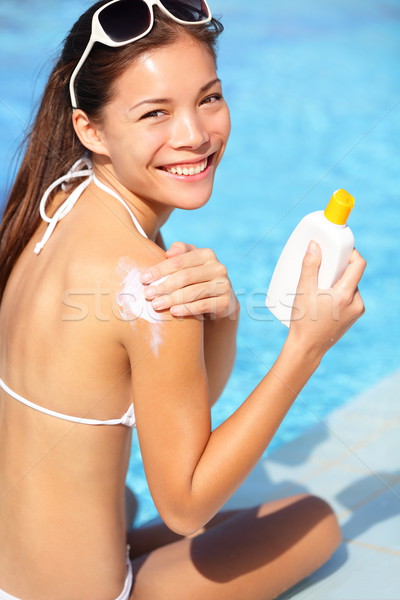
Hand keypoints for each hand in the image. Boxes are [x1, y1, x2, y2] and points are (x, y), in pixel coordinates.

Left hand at [141, 241, 238, 318]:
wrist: (220, 301)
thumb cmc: (197, 279)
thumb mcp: (189, 263)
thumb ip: (179, 252)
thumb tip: (169, 253)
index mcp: (206, 254)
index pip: (179, 261)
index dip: (159, 270)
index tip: (144, 279)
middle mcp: (218, 268)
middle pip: (185, 277)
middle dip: (164, 286)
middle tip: (148, 294)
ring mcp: (224, 285)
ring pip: (193, 292)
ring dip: (172, 299)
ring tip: (156, 305)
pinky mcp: (226, 302)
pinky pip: (203, 305)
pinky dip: (187, 309)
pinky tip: (174, 311)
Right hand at [287, 241, 365, 356]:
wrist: (307, 348)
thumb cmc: (304, 321)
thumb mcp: (303, 291)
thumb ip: (309, 266)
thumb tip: (314, 245)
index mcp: (346, 295)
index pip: (358, 264)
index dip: (350, 252)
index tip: (337, 250)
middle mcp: (356, 303)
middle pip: (352, 275)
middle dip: (338, 269)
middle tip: (321, 269)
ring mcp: (357, 311)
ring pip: (350, 286)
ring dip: (338, 282)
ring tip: (319, 287)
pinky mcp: (353, 317)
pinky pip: (350, 298)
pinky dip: (339, 293)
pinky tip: (324, 298)